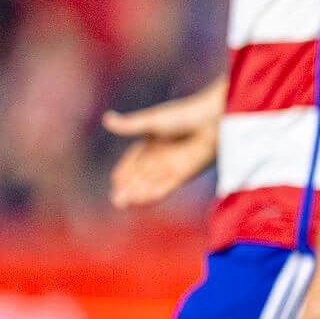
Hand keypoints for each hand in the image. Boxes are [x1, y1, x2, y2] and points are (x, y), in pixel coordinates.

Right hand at [103, 106, 218, 207]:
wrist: (213, 119)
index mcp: (153, 142)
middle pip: (140, 176)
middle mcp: (161, 156)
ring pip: (150, 184)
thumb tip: (106, 119)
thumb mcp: (153, 120)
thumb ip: (130, 125)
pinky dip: (153, 194)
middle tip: (116, 200)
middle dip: (127, 188)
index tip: (115, 181)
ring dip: (137, 194)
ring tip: (122, 203)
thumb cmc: (185, 115)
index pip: (134, 161)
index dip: (124, 171)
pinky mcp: (185, 173)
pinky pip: (165, 187)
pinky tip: (140, 201)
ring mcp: (172, 166)